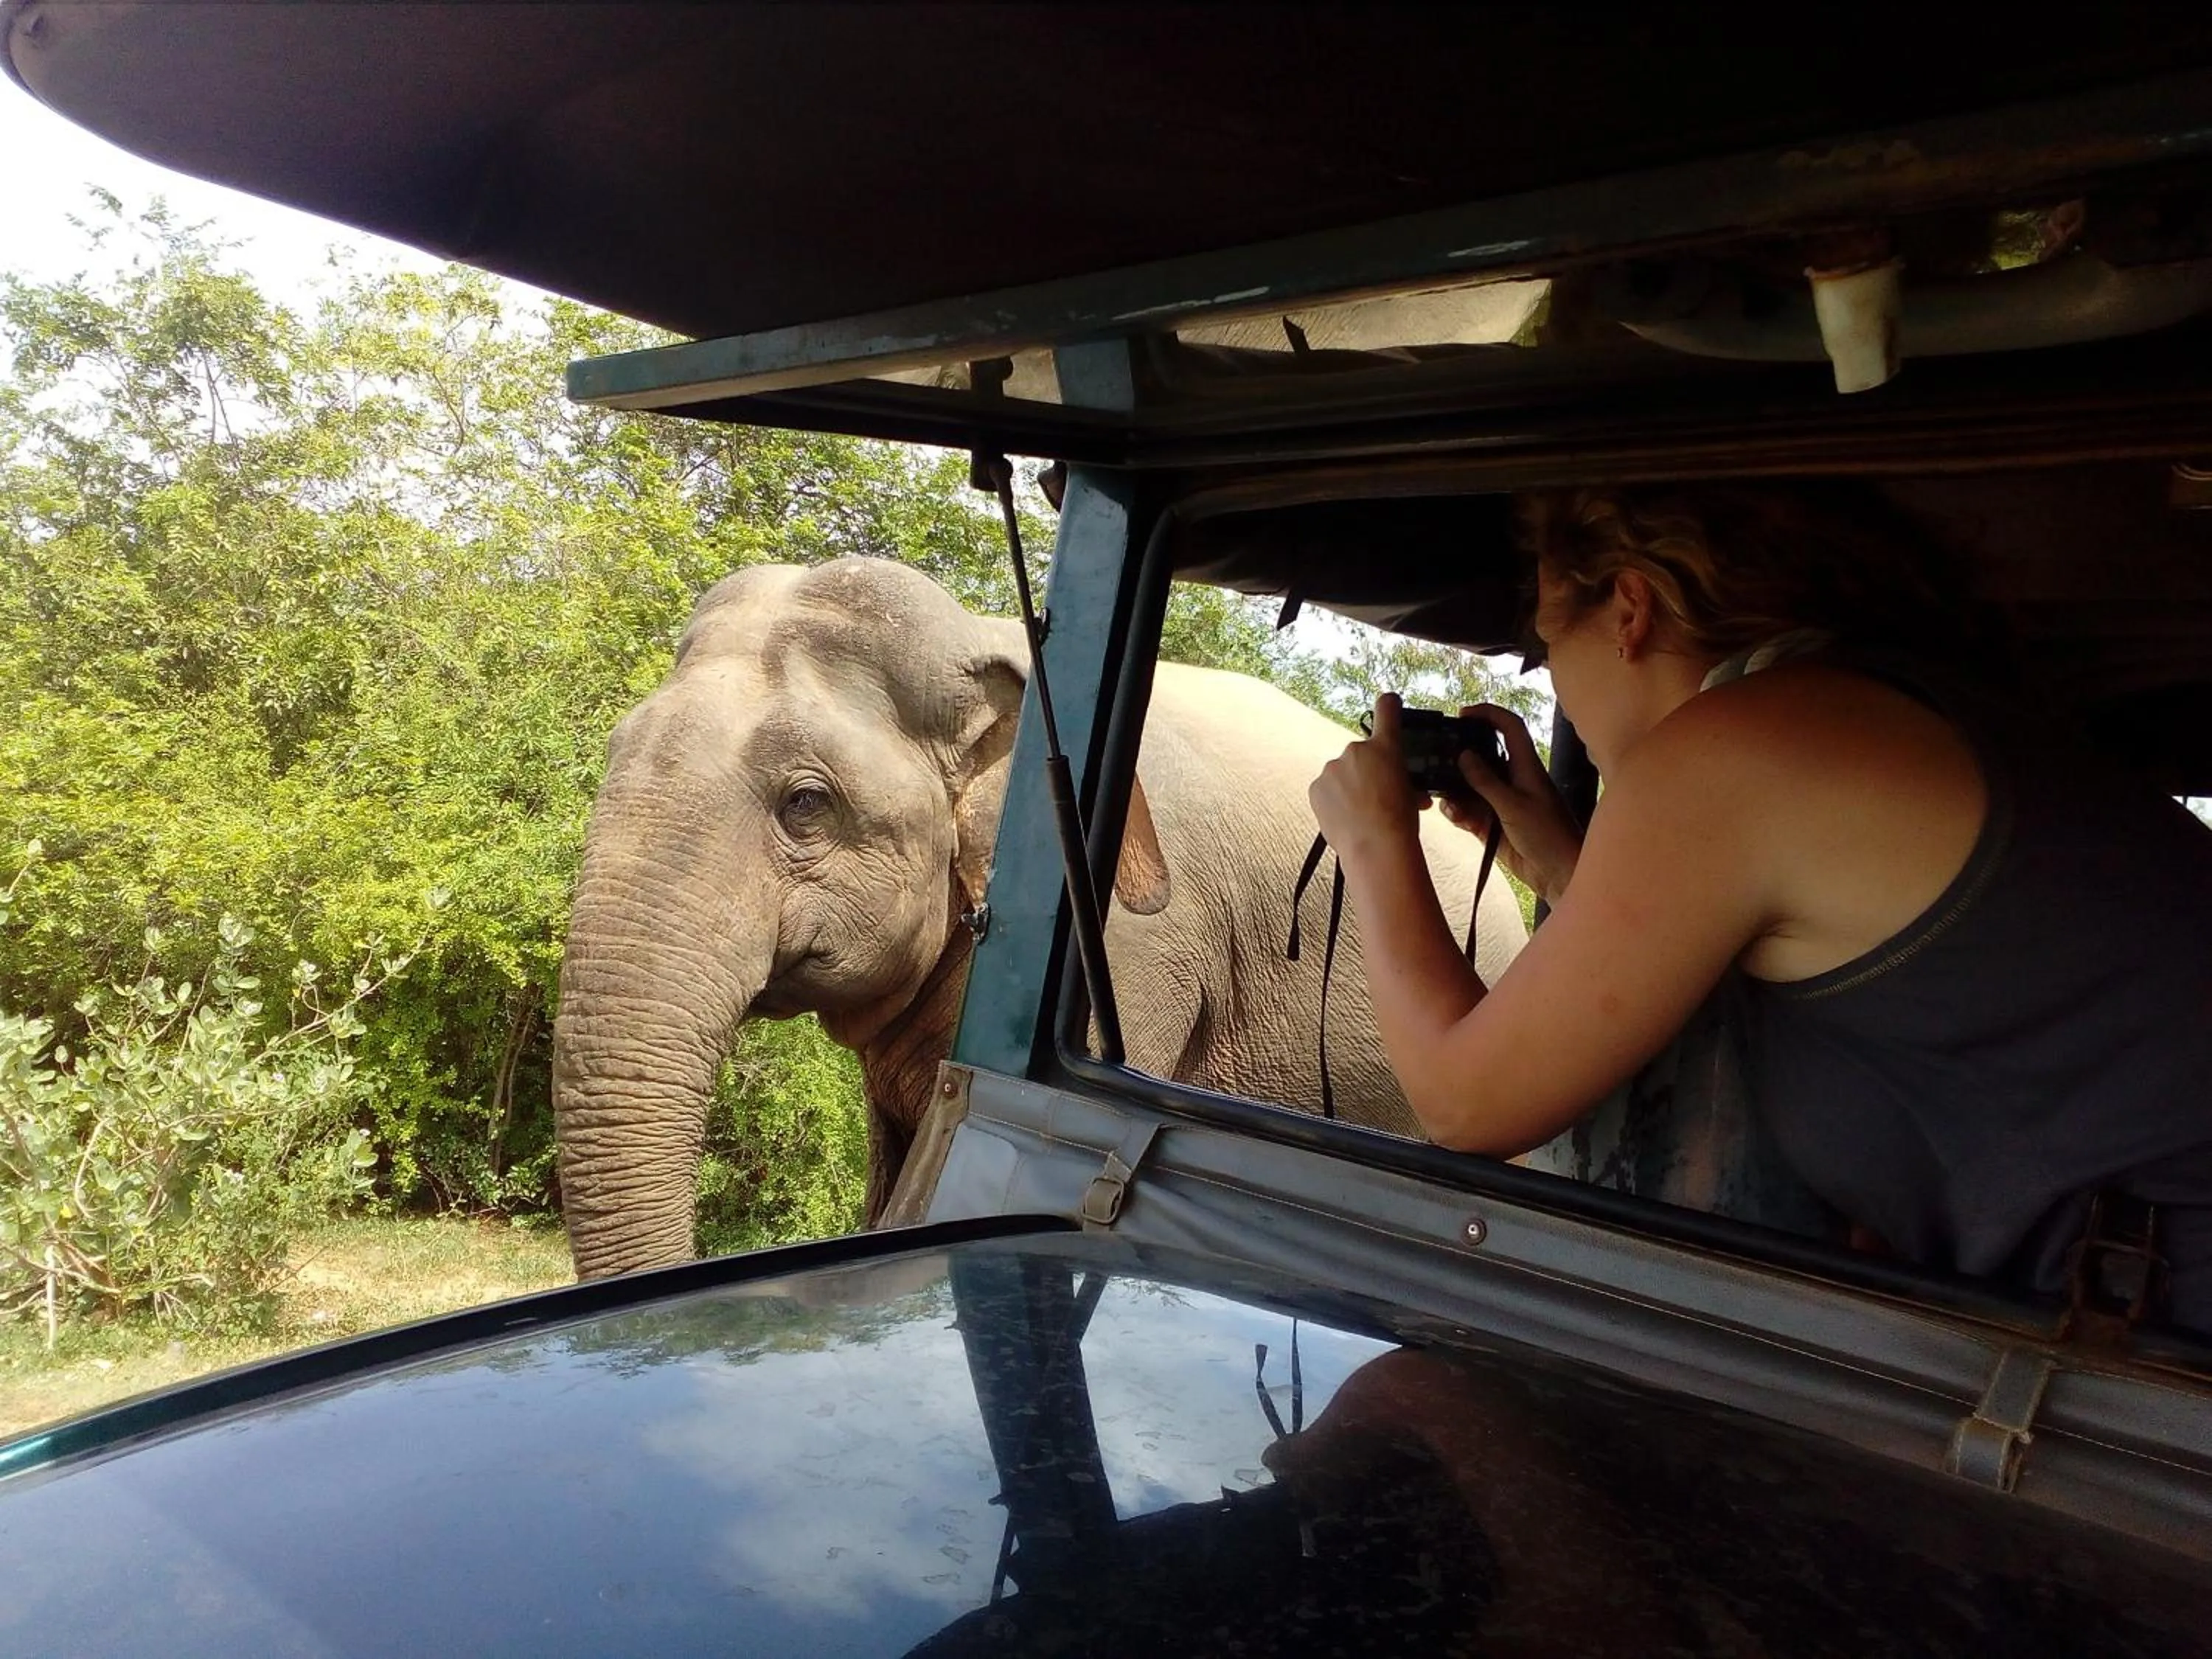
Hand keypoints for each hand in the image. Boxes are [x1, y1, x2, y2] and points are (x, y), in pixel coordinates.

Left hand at [1308, 693, 1424, 863]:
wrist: (1376, 847)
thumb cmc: (1400, 822)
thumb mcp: (1412, 794)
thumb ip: (1402, 779)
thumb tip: (1407, 790)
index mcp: (1386, 747)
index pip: (1387, 709)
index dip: (1388, 704)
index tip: (1388, 703)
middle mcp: (1356, 750)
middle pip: (1361, 755)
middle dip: (1367, 772)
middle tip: (1376, 798)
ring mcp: (1333, 768)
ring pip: (1342, 773)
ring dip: (1349, 787)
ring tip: (1361, 813)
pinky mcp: (1316, 787)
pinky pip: (1326, 789)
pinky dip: (1333, 800)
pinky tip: (1346, 817)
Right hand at [1437, 705, 1583, 904]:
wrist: (1559, 875)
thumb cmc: (1548, 836)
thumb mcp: (1514, 807)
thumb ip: (1486, 781)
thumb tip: (1463, 754)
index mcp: (1525, 766)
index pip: (1509, 727)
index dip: (1488, 714)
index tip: (1462, 714)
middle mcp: (1511, 779)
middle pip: (1481, 755)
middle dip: (1459, 757)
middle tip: (1438, 761)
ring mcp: (1500, 802)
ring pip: (1469, 785)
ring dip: (1455, 791)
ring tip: (1449, 804)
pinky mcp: (1492, 824)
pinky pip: (1468, 810)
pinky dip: (1458, 812)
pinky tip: (1455, 818)